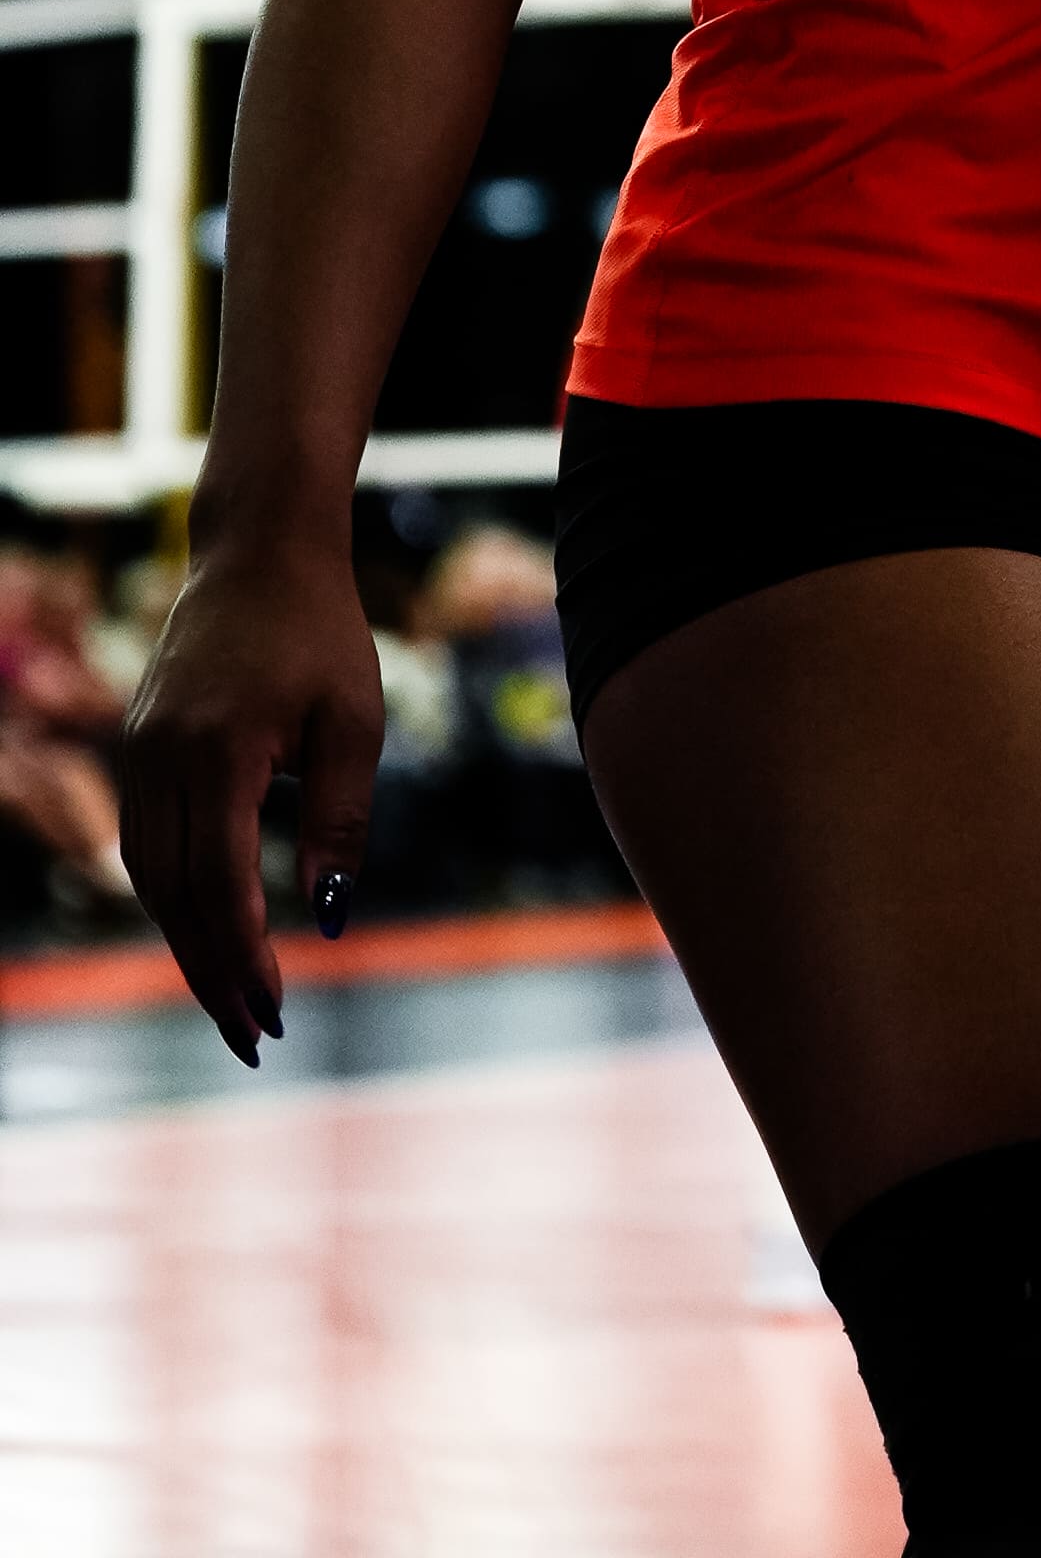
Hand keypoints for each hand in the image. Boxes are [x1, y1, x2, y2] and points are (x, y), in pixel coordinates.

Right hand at [121, 539, 383, 1062]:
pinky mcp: (138, 747)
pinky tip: (207, 928)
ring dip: (187, 943)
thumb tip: (327, 919)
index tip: (276, 1015)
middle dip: (212, 974)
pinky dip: (172, 895)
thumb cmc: (323, 631)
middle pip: (174, 898)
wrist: (260, 551)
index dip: (244, 960)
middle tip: (254, 1037)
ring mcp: (140, 753)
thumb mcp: (354, 721)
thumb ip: (341, 820)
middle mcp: (163, 759)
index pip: (221, 887)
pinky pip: (144, 841)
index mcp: (219, 753)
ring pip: (149, 878)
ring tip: (234, 998)